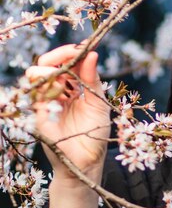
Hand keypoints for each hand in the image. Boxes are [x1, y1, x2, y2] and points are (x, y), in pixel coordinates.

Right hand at [25, 44, 109, 181]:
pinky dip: (45, 85)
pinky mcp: (39, 112)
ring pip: (37, 74)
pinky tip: (58, 89)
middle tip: (68, 55)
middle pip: (50, 63)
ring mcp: (48, 100)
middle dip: (58, 56)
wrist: (85, 160)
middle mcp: (61, 91)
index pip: (69, 63)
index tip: (82, 47)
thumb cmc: (95, 134)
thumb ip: (93, 80)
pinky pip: (36, 92)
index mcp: (77, 88)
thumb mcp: (98, 104)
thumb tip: (92, 54)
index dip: (73, 53)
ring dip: (48, 69)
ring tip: (60, 74)